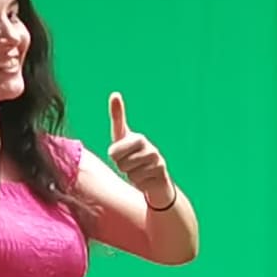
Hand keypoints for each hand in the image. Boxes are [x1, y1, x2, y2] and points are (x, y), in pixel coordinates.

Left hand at [108, 92, 171, 207]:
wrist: (156, 182)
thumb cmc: (135, 161)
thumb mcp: (122, 146)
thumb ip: (118, 123)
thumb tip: (115, 94)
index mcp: (135, 137)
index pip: (120, 128)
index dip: (116, 121)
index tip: (115, 98)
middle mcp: (146, 144)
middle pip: (116, 157)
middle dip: (119, 165)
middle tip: (129, 165)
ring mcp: (155, 156)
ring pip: (127, 170)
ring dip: (130, 175)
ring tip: (138, 171)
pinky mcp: (161, 169)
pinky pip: (138, 179)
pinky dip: (140, 182)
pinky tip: (146, 178)